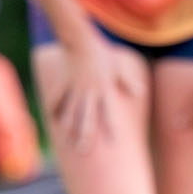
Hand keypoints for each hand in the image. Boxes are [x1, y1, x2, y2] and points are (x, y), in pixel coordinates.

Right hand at [48, 37, 139, 152]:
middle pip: (87, 119)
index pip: (110, 114)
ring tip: (67, 142)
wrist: (81, 41)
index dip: (112, 130)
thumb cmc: (102, 53)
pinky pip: (58, 99)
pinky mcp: (64, 84)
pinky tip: (53, 119)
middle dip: (85, 137)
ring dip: (69, 128)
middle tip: (83, 152)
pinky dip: (55, 109)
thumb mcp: (118, 67)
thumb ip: (128, 81)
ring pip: (71, 113)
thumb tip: (140, 92)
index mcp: (104, 91)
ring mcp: (75, 90)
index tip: (114, 144)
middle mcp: (89, 94)